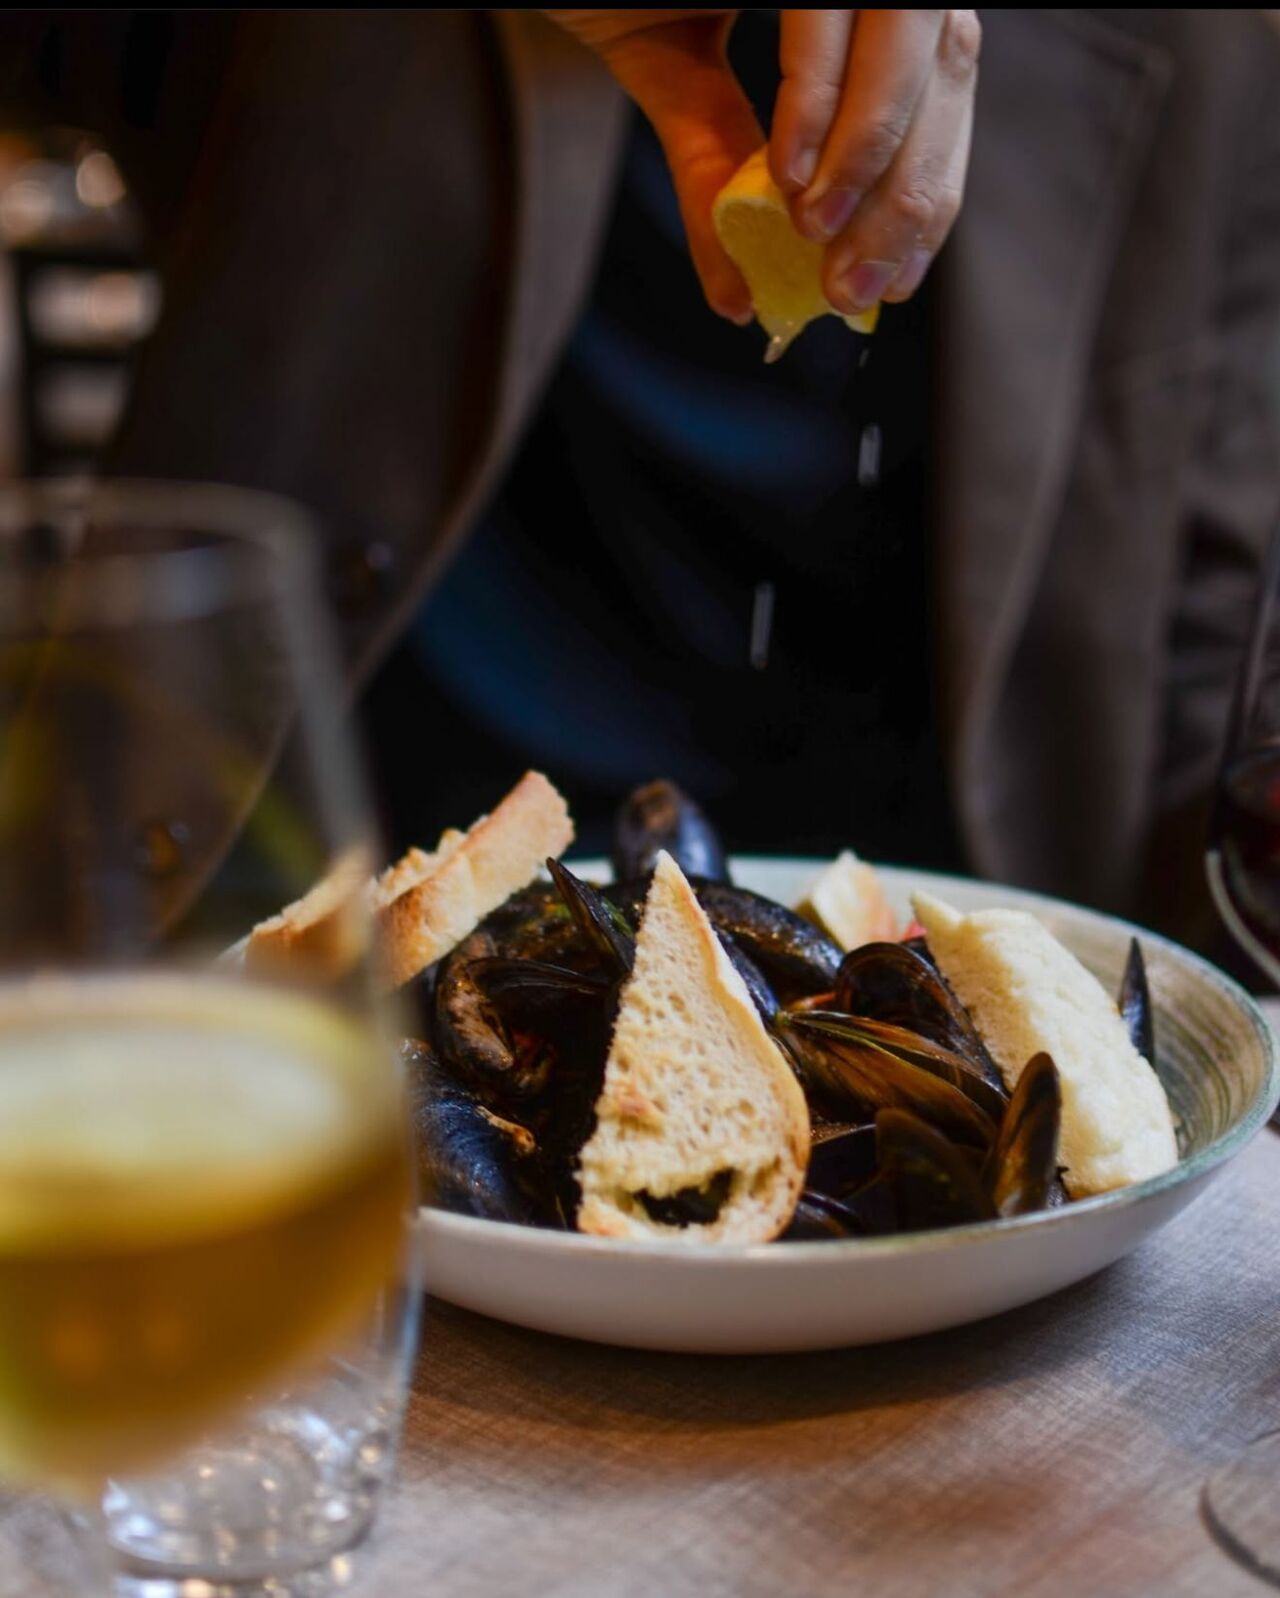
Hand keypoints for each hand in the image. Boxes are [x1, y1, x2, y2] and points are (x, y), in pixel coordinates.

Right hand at [544, 10, 979, 321]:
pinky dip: (817, 98)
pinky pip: (828, 9)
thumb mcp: (678, 82)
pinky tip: (788, 176)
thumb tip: (740, 300)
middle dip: (905, 194)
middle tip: (854, 288)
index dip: (928, 188)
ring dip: (870, 155)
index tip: (896, 281)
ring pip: (907, 36)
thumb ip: (718, 172)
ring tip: (816, 238)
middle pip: (940, 63)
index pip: (938, 85)